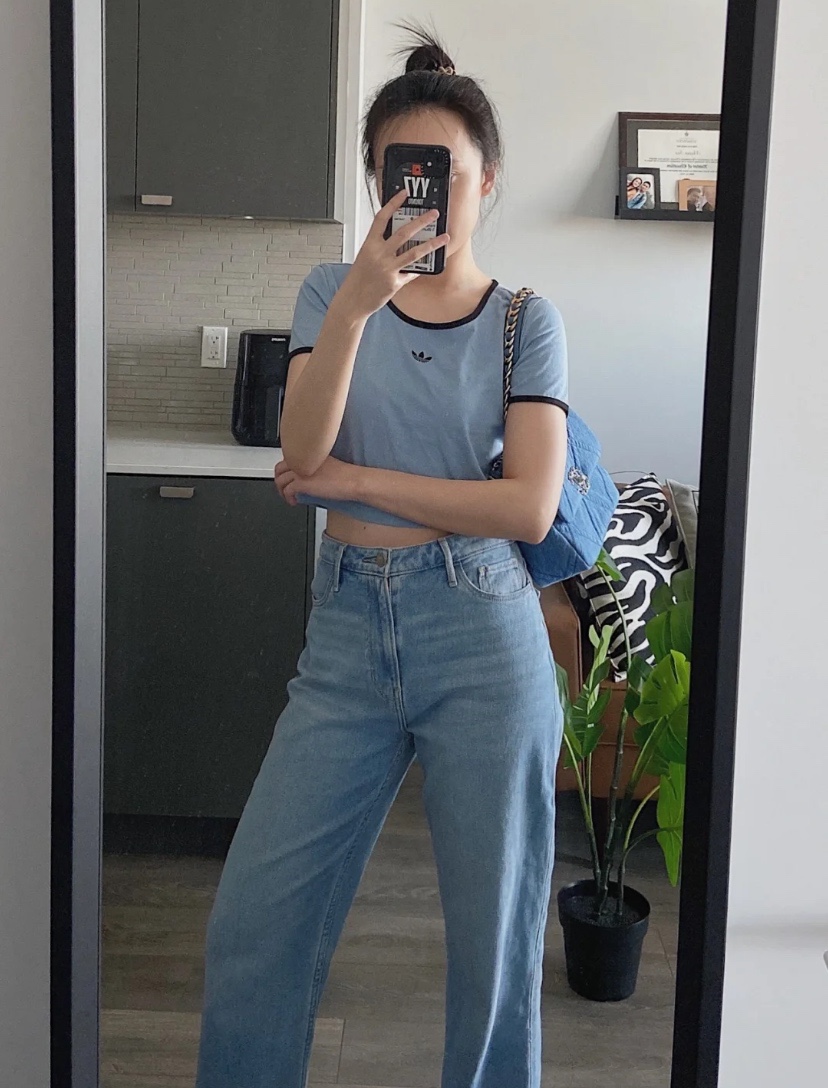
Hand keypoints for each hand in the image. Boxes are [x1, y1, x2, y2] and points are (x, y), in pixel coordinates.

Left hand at [274, 456, 360, 504]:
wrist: (353, 480)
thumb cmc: (346, 476)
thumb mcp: (326, 465)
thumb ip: (313, 467)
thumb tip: (307, 479)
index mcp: (308, 454)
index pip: (289, 459)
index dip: (287, 471)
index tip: (290, 480)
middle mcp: (302, 460)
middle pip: (279, 468)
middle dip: (280, 480)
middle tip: (284, 489)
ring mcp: (301, 470)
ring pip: (280, 480)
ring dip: (282, 491)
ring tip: (289, 497)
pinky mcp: (302, 482)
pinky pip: (287, 490)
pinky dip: (288, 498)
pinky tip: (294, 501)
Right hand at [333, 189, 449, 319]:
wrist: (352, 301)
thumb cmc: (357, 280)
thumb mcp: (365, 257)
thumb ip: (380, 248)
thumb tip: (397, 242)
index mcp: (369, 244)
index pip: (382, 218)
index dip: (393, 204)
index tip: (404, 194)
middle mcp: (379, 254)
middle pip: (404, 232)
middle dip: (421, 221)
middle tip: (434, 214)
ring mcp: (388, 268)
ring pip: (414, 252)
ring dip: (432, 244)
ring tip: (444, 237)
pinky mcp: (395, 282)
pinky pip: (411, 273)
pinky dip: (417, 270)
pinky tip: (425, 267)